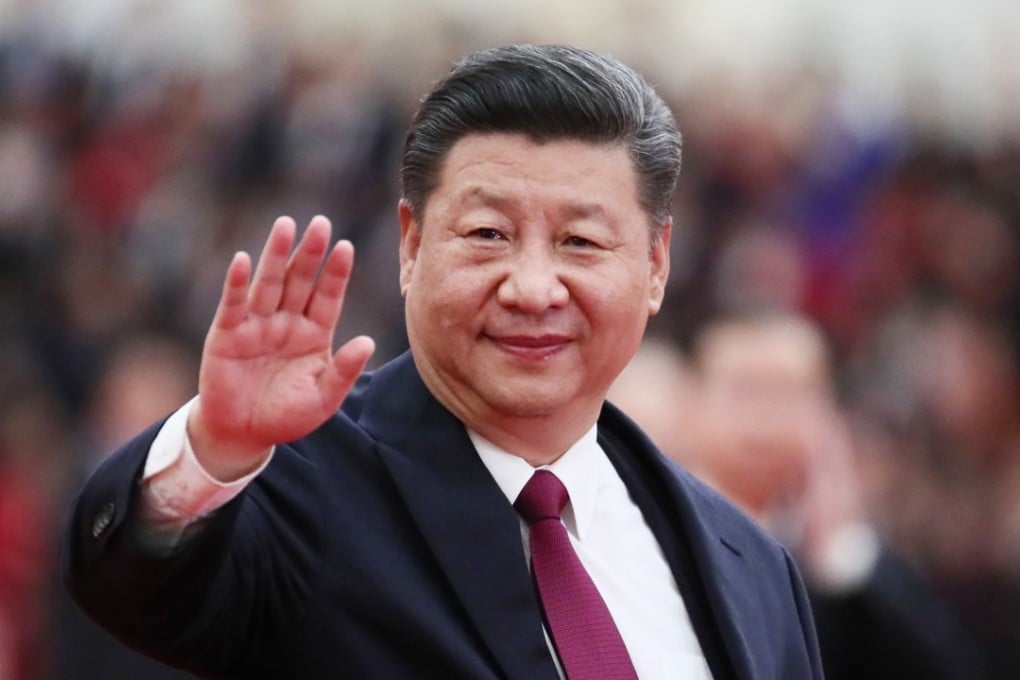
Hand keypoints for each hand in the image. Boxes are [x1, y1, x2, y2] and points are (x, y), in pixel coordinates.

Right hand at [188, 216, 374, 479]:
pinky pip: (234, 304)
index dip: (335, 273)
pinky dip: (238, 283)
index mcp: (314, 334)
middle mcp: (286, 322)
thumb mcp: (323, 398)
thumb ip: (344, 371)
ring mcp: (257, 325)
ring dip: (276, 255)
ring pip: (269, 284)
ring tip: (285, 225)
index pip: (328, 296)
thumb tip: (368, 342)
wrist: (244, 434)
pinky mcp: (227, 334)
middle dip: (310, 252)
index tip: (346, 247)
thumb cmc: (287, 415)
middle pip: (300, 280)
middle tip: (321, 223)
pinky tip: (244, 260)